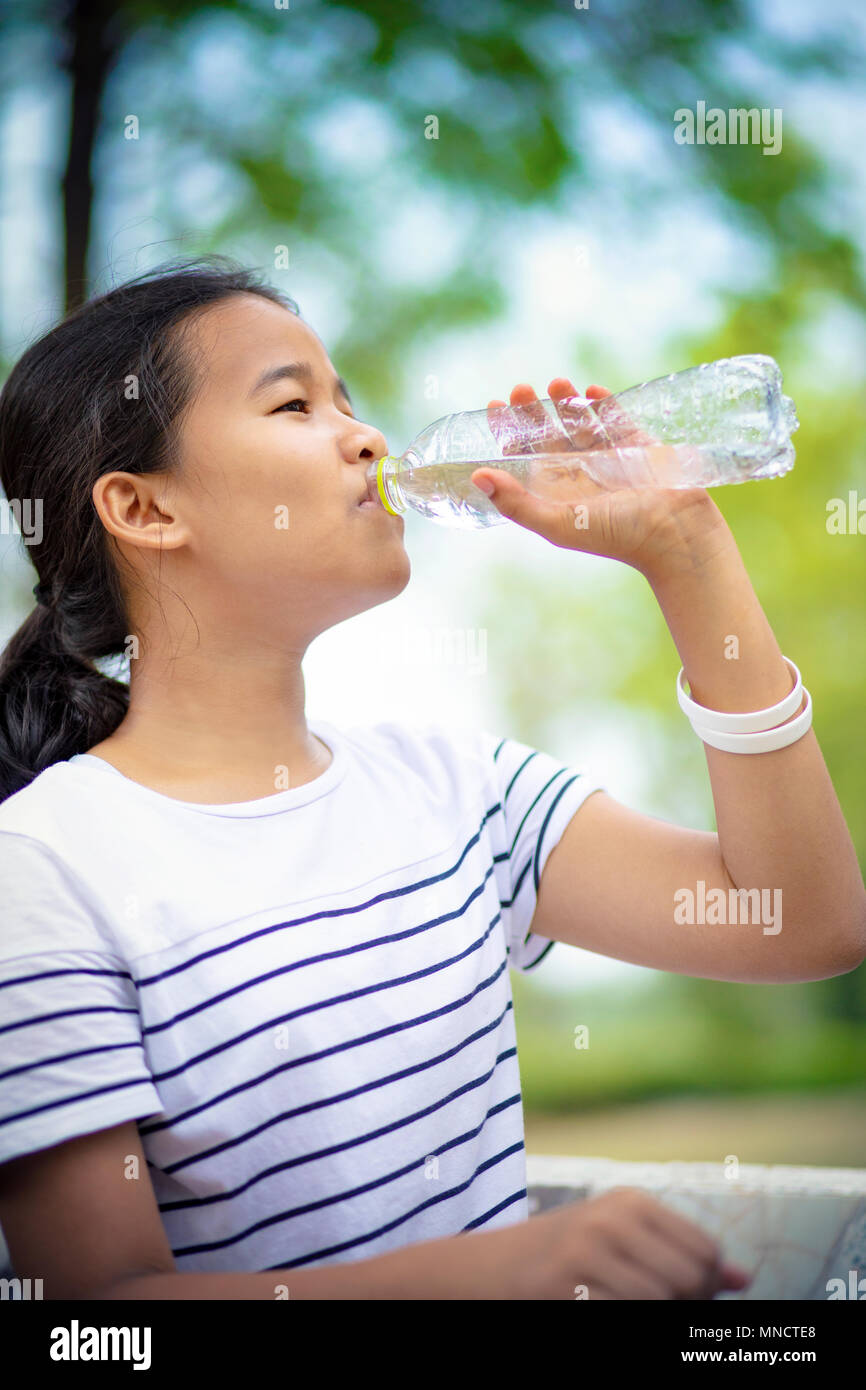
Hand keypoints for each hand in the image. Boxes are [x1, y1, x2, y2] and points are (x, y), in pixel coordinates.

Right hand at [462, 1186, 752, 1299]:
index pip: (706, 1252)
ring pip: (660, 1302)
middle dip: (683, 1305)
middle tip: (654, 1306)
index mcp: (632, 1202)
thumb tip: (744, 1279)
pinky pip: (625, 1314)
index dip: (704, 1286)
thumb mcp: (624, 1242)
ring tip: (622, 1302)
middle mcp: (612, 1218)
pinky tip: (598, 1306)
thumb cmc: (568, 1258)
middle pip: (689, 1281)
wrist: (490, 1269)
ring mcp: (586, 1251)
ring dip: (653, 1316)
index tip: (680, 1296)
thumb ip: (682, 1255)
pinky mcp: (565, 1285)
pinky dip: (623, 1318)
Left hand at [471, 378, 728, 576]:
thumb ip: (517, 504)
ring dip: (566, 400)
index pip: (523, 455)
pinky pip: (616, 417)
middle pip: (547, 432)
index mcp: (555, 489)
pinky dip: (604, 402)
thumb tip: (477, 477)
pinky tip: (592, 390)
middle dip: (532, 410)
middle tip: (520, 389)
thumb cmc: (614, 535)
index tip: (494, 406)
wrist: (673, 532)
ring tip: (556, 382)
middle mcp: (577, 471)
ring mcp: (607, 455)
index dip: (507, 431)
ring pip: (579, 420)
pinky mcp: (636, 444)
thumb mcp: (557, 523)